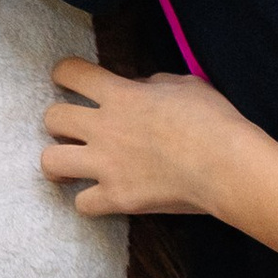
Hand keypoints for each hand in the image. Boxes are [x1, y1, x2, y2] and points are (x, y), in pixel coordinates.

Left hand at [40, 56, 255, 217]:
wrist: (226, 166)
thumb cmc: (211, 119)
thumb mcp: (180, 83)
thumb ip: (150, 85)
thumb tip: (138, 90)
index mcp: (118, 94)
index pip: (70, 72)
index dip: (64, 73)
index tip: (67, 80)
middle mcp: (103, 127)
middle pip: (51, 118)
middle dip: (57, 122)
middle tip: (72, 130)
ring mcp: (107, 165)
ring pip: (51, 162)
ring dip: (57, 163)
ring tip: (68, 166)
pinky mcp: (118, 199)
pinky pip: (82, 205)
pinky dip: (88, 202)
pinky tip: (99, 198)